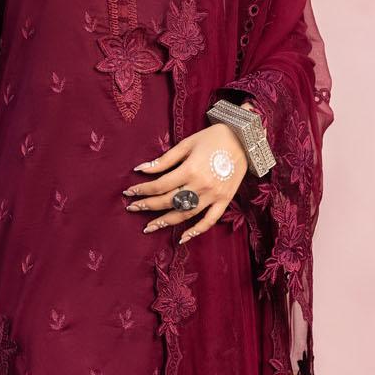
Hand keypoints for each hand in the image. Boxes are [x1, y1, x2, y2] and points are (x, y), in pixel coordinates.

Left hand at [122, 109, 255, 243]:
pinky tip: (183, 238)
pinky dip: (196, 231)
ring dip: (165, 222)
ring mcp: (214, 196)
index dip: (143, 190)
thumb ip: (165, 159)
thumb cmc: (214, 137)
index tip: (129, 193)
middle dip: (148, 206)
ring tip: (149, 227)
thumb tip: (142, 169)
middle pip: (169, 201)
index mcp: (190, 170)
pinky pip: (210, 220)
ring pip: (185, 214)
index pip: (160, 186)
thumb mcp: (187, 144)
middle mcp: (201, 186)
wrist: (244, 139)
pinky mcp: (225, 200)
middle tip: (132, 208)